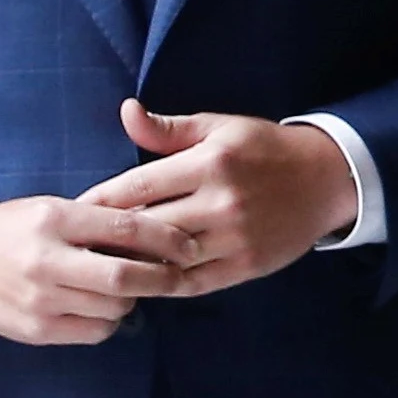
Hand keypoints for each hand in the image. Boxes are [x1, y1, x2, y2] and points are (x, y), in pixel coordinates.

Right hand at [0, 195, 191, 345]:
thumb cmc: (16, 229)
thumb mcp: (53, 209)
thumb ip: (99, 219)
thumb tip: (158, 230)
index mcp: (54, 220)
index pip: (124, 228)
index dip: (165, 239)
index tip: (188, 245)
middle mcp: (47, 261)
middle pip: (123, 278)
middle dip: (161, 278)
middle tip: (179, 275)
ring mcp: (41, 300)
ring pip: (113, 309)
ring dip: (133, 300)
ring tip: (131, 287)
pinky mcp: (37, 330)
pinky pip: (94, 332)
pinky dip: (109, 321)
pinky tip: (102, 307)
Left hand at [77, 99, 360, 295]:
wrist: (325, 179)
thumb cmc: (263, 149)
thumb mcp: (219, 127)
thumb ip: (169, 128)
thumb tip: (126, 112)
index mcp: (209, 163)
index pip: (138, 186)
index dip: (100, 201)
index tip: (72, 211)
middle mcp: (220, 202)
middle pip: (147, 227)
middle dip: (108, 237)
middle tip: (73, 246)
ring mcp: (234, 237)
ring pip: (168, 260)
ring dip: (131, 265)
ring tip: (98, 269)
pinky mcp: (246, 265)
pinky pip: (193, 283)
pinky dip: (162, 285)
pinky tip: (140, 283)